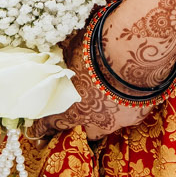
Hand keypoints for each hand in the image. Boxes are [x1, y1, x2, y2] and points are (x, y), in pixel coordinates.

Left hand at [35, 36, 151, 138]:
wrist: (138, 50)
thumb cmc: (98, 48)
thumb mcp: (72, 47)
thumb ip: (63, 53)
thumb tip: (55, 44)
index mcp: (71, 110)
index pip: (49, 125)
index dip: (41, 128)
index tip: (34, 132)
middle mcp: (95, 121)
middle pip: (82, 132)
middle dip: (79, 124)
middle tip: (77, 111)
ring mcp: (120, 120)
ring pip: (107, 125)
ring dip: (103, 115)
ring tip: (104, 98)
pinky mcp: (141, 113)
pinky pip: (128, 114)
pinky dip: (125, 104)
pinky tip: (126, 91)